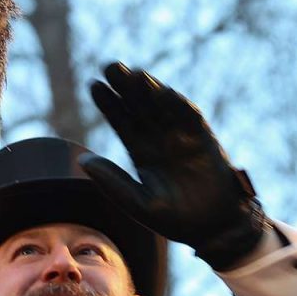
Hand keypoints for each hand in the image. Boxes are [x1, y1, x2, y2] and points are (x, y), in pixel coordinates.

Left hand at [79, 62, 267, 269]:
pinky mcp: (204, 141)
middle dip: (126, 86)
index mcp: (142, 152)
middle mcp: (160, 139)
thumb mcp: (139, 204)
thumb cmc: (176, 220)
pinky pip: (190, 118)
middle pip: (140, 107)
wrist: (214, 229)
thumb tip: (83, 160)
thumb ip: (113, 182)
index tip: (94, 85)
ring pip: (163, 106)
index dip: (109, 103)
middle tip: (110, 66)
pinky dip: (179, 105)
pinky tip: (165, 92)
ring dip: (150, 89)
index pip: (122, 121)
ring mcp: (182, 137)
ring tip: (134, 73)